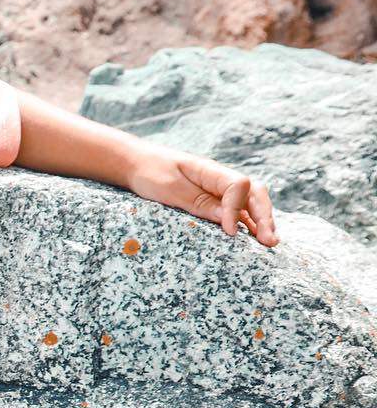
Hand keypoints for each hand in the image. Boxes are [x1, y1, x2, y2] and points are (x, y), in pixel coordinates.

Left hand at [126, 150, 279, 244]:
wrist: (136, 164)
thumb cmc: (150, 173)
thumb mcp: (170, 189)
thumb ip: (198, 203)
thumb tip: (228, 221)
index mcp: (210, 171)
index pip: (238, 185)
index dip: (237, 210)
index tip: (230, 233)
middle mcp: (220, 179)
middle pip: (254, 193)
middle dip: (265, 217)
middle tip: (270, 242)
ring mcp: (219, 190)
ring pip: (251, 203)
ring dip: (262, 222)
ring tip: (270, 243)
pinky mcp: (214, 201)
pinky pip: (238, 211)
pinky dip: (249, 224)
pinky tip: (256, 240)